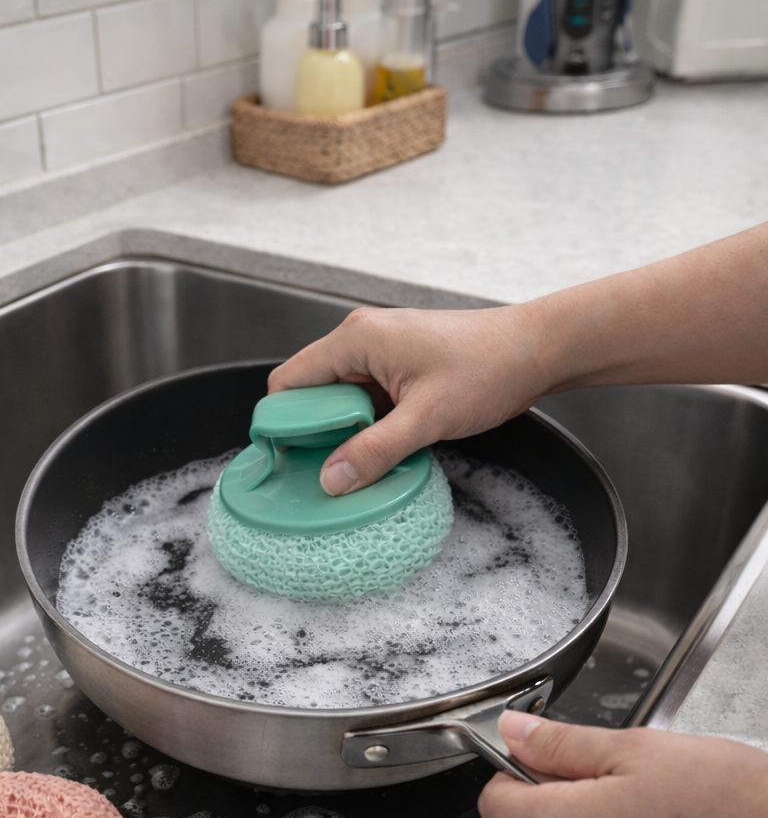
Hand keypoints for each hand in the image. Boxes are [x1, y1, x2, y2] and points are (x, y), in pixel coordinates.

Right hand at [268, 305, 551, 494]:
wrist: (537, 349)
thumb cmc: (489, 367)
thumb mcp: (427, 418)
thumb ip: (375, 450)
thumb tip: (332, 479)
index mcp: (356, 339)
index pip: (289, 382)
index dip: (281, 423)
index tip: (287, 459)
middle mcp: (361, 339)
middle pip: (310, 391)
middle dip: (314, 431)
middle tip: (329, 468)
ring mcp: (379, 351)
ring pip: (338, 398)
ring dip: (343, 430)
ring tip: (361, 460)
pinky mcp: (397, 365)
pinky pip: (363, 398)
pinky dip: (365, 424)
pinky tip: (381, 447)